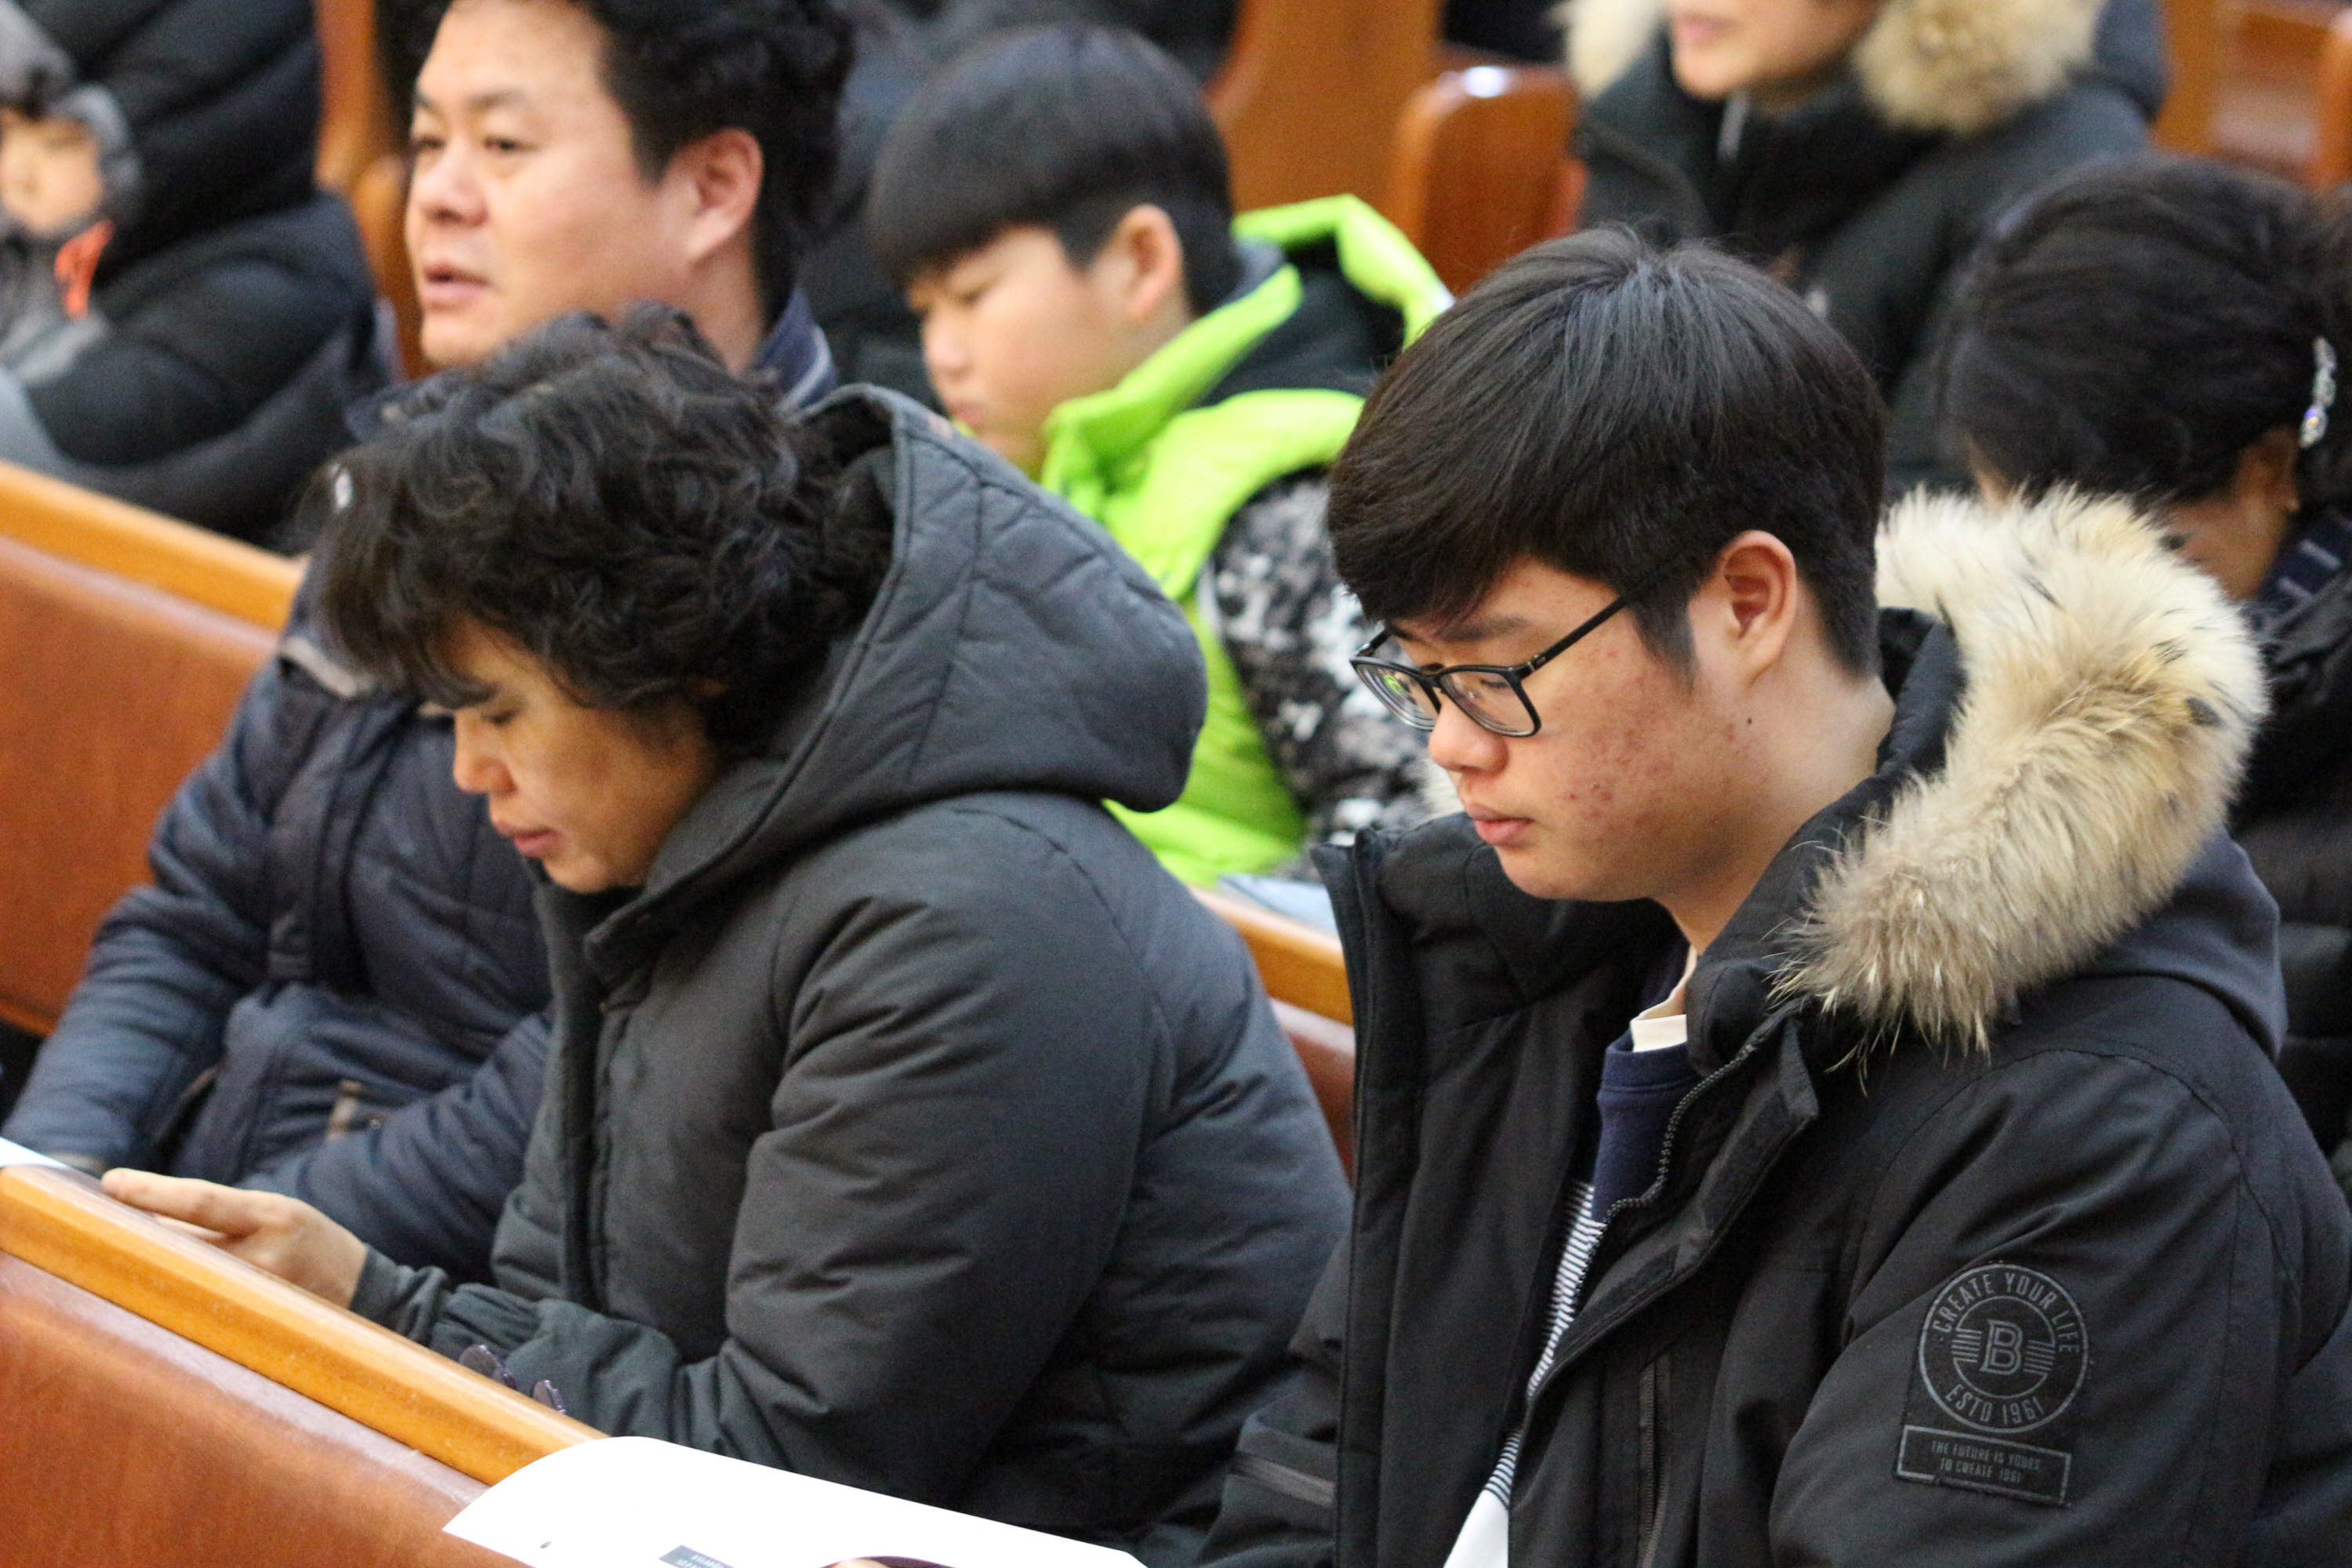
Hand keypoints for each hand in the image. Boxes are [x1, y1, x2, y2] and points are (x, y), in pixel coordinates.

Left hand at [100, 1170, 367, 1308]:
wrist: (367, 1293)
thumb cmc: (310, 1244)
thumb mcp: (276, 1214)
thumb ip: (221, 1216)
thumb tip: (146, 1216)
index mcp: (273, 1215)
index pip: (201, 1200)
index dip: (151, 1191)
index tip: (110, 1183)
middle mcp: (264, 1256)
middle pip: (179, 1242)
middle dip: (138, 1234)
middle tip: (97, 1225)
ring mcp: (257, 1295)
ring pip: (181, 1276)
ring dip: (152, 1266)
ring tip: (127, 1259)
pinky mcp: (251, 1326)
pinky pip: (195, 1305)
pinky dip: (174, 1294)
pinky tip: (160, 1293)